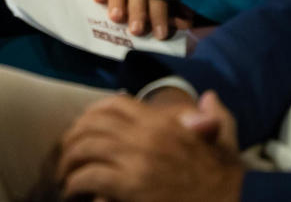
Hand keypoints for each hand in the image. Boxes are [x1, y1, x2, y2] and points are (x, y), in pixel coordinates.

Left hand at [56, 92, 244, 201]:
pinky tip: (73, 192)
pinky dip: (75, 184)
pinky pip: (88, 177)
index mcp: (162, 124)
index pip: (115, 104)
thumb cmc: (225, 178)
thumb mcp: (223, 140)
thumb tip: (209, 99)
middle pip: (92, 125)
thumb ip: (215, 117)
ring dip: (68, 162)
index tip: (82, 126)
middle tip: (66, 154)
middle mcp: (145, 137)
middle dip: (73, 138)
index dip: (92, 113)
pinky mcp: (129, 188)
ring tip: (65, 176)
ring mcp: (136, 161)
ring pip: (84, 149)